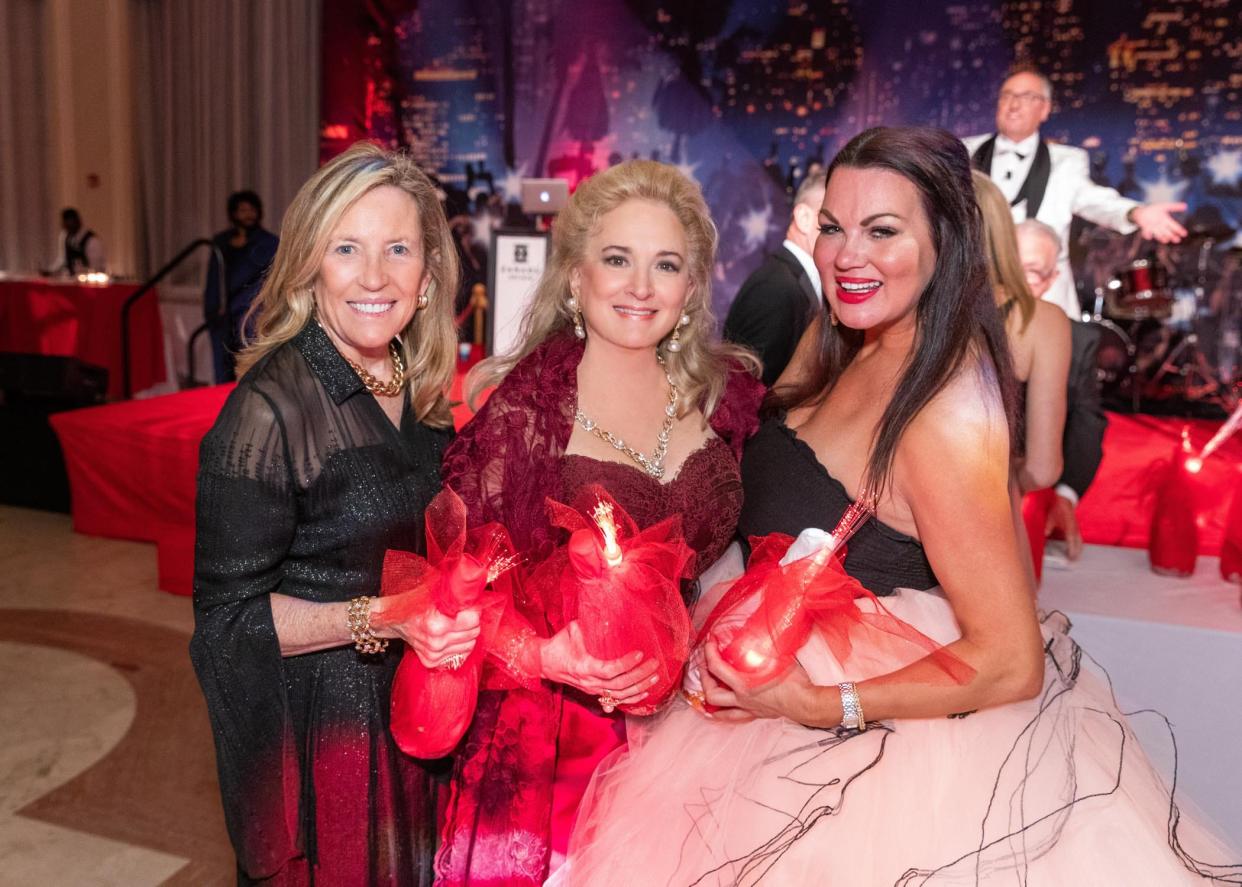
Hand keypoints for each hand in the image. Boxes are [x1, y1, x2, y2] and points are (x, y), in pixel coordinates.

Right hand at [371, 596, 480, 668]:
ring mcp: (433, 654)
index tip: (467, 605)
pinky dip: (458, 646)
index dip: (473, 609)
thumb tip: (475, 593)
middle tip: (461, 614)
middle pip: (473, 632)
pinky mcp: (431, 662)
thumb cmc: (414, 602)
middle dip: (471, 622)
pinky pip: (460, 656)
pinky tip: (448, 637)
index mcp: (436, 623)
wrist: (394, 620)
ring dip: (466, 635)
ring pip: (469, 645)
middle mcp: (435, 642)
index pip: (473, 619)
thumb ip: (455, 594)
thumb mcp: (433, 592)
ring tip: (454, 625)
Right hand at [539, 620, 659, 706]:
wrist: (544, 662)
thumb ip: (590, 625)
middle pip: (619, 685)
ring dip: (639, 687)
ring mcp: (591, 689)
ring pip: (619, 695)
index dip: (626, 664)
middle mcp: (589, 682)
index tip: (640, 653)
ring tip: (655, 678)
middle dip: (640, 675)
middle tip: (654, 664)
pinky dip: (631, 698)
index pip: (609, 670)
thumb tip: (609, 614)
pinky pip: (615, 700)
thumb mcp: (573, 630)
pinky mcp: (594, 692)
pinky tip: (645, 692)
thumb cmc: (559, 644)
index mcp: (583, 667)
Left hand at [701, 638, 821, 724]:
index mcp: (744, 685)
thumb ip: (762, 649)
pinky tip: (724, 707)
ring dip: (711, 698)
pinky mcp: (756, 714)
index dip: (709, 653)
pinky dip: (725, 712)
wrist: (807, 702)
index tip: (709, 643)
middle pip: (711, 693)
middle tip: (705, 665)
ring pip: (720, 711)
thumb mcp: (777, 658)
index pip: (716, 668)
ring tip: (709, 687)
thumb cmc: (795, 682)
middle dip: (703, 678)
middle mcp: (742, 699)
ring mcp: (748, 709)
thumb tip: (754, 635)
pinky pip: (735, 717)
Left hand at [1045, 494, 1083, 560]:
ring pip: (1079, 541)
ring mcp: (1076, 528)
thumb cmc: (1058, 507)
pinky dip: (1076, 544)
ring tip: (1074, 557)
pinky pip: (1077, 538)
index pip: (1073, 543)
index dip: (1072, 552)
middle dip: (1077, 553)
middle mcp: (1075, 529)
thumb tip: (1046, 534)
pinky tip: (1072, 547)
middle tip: (1073, 562)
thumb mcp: (1051, 516)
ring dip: (1077, 549)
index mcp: (1070, 528)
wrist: (1065, 498)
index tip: (1071, 559)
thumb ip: (1048, 526)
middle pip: (1078, 544)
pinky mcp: (1075, 527)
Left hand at [1130, 202, 1186, 243]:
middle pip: (1167, 232)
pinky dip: (1147, 234)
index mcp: (1166, 220)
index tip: (1184, 234)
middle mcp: (1160, 225)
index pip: (1174, 226)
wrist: (1142, 211)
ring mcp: (1153, 227)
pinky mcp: (1145, 228)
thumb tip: (1186, 206)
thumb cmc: (1154, 209)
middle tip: (1177, 240)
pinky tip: (1149, 237)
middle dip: (1172, 236)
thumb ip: (1175, 207)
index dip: (1179, 230)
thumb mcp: (1165, 206)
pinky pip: (1146, 232)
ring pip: (1159, 234)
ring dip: (1162, 237)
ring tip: (1166, 240)